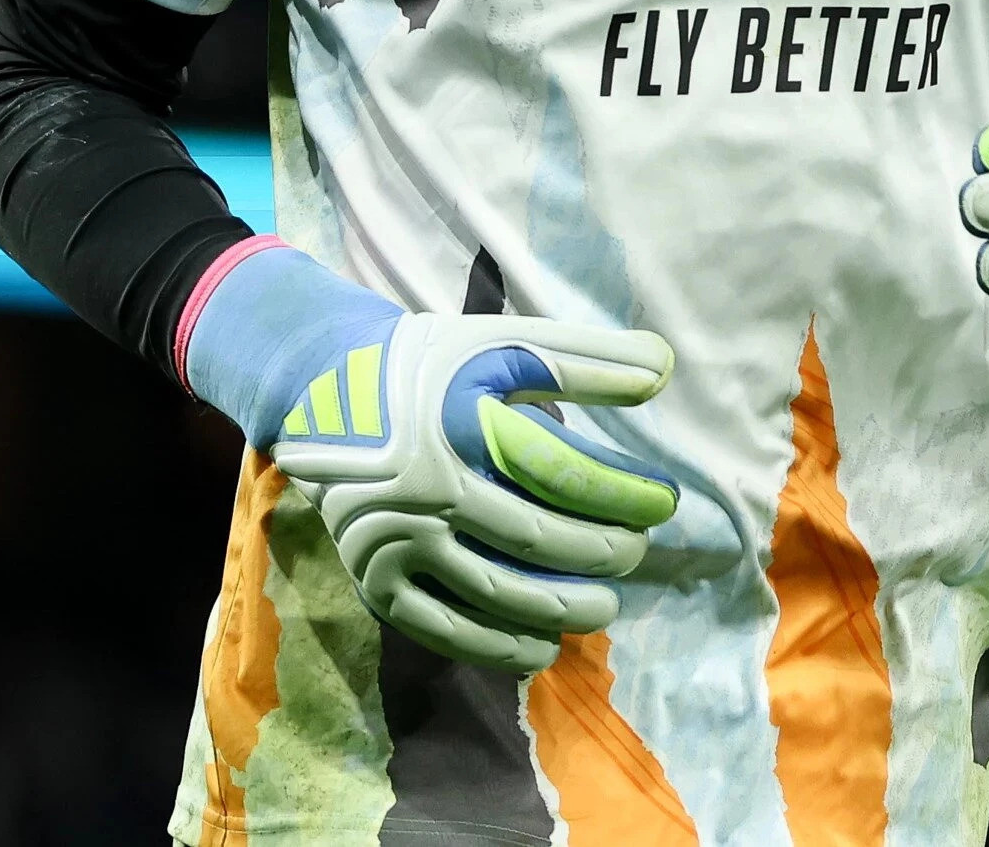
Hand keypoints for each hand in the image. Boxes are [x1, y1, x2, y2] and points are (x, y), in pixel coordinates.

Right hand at [181, 243, 679, 670]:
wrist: (323, 393)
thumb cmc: (431, 366)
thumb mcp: (503, 342)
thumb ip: (586, 358)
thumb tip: (665, 369)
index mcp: (463, 422)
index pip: (563, 471)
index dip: (624, 492)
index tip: (664, 503)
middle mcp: (427, 486)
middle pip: (536, 537)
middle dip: (602, 552)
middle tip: (636, 553)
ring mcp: (396, 540)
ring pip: (495, 591)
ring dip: (561, 607)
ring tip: (605, 606)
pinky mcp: (374, 578)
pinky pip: (443, 628)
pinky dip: (498, 646)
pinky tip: (543, 647)